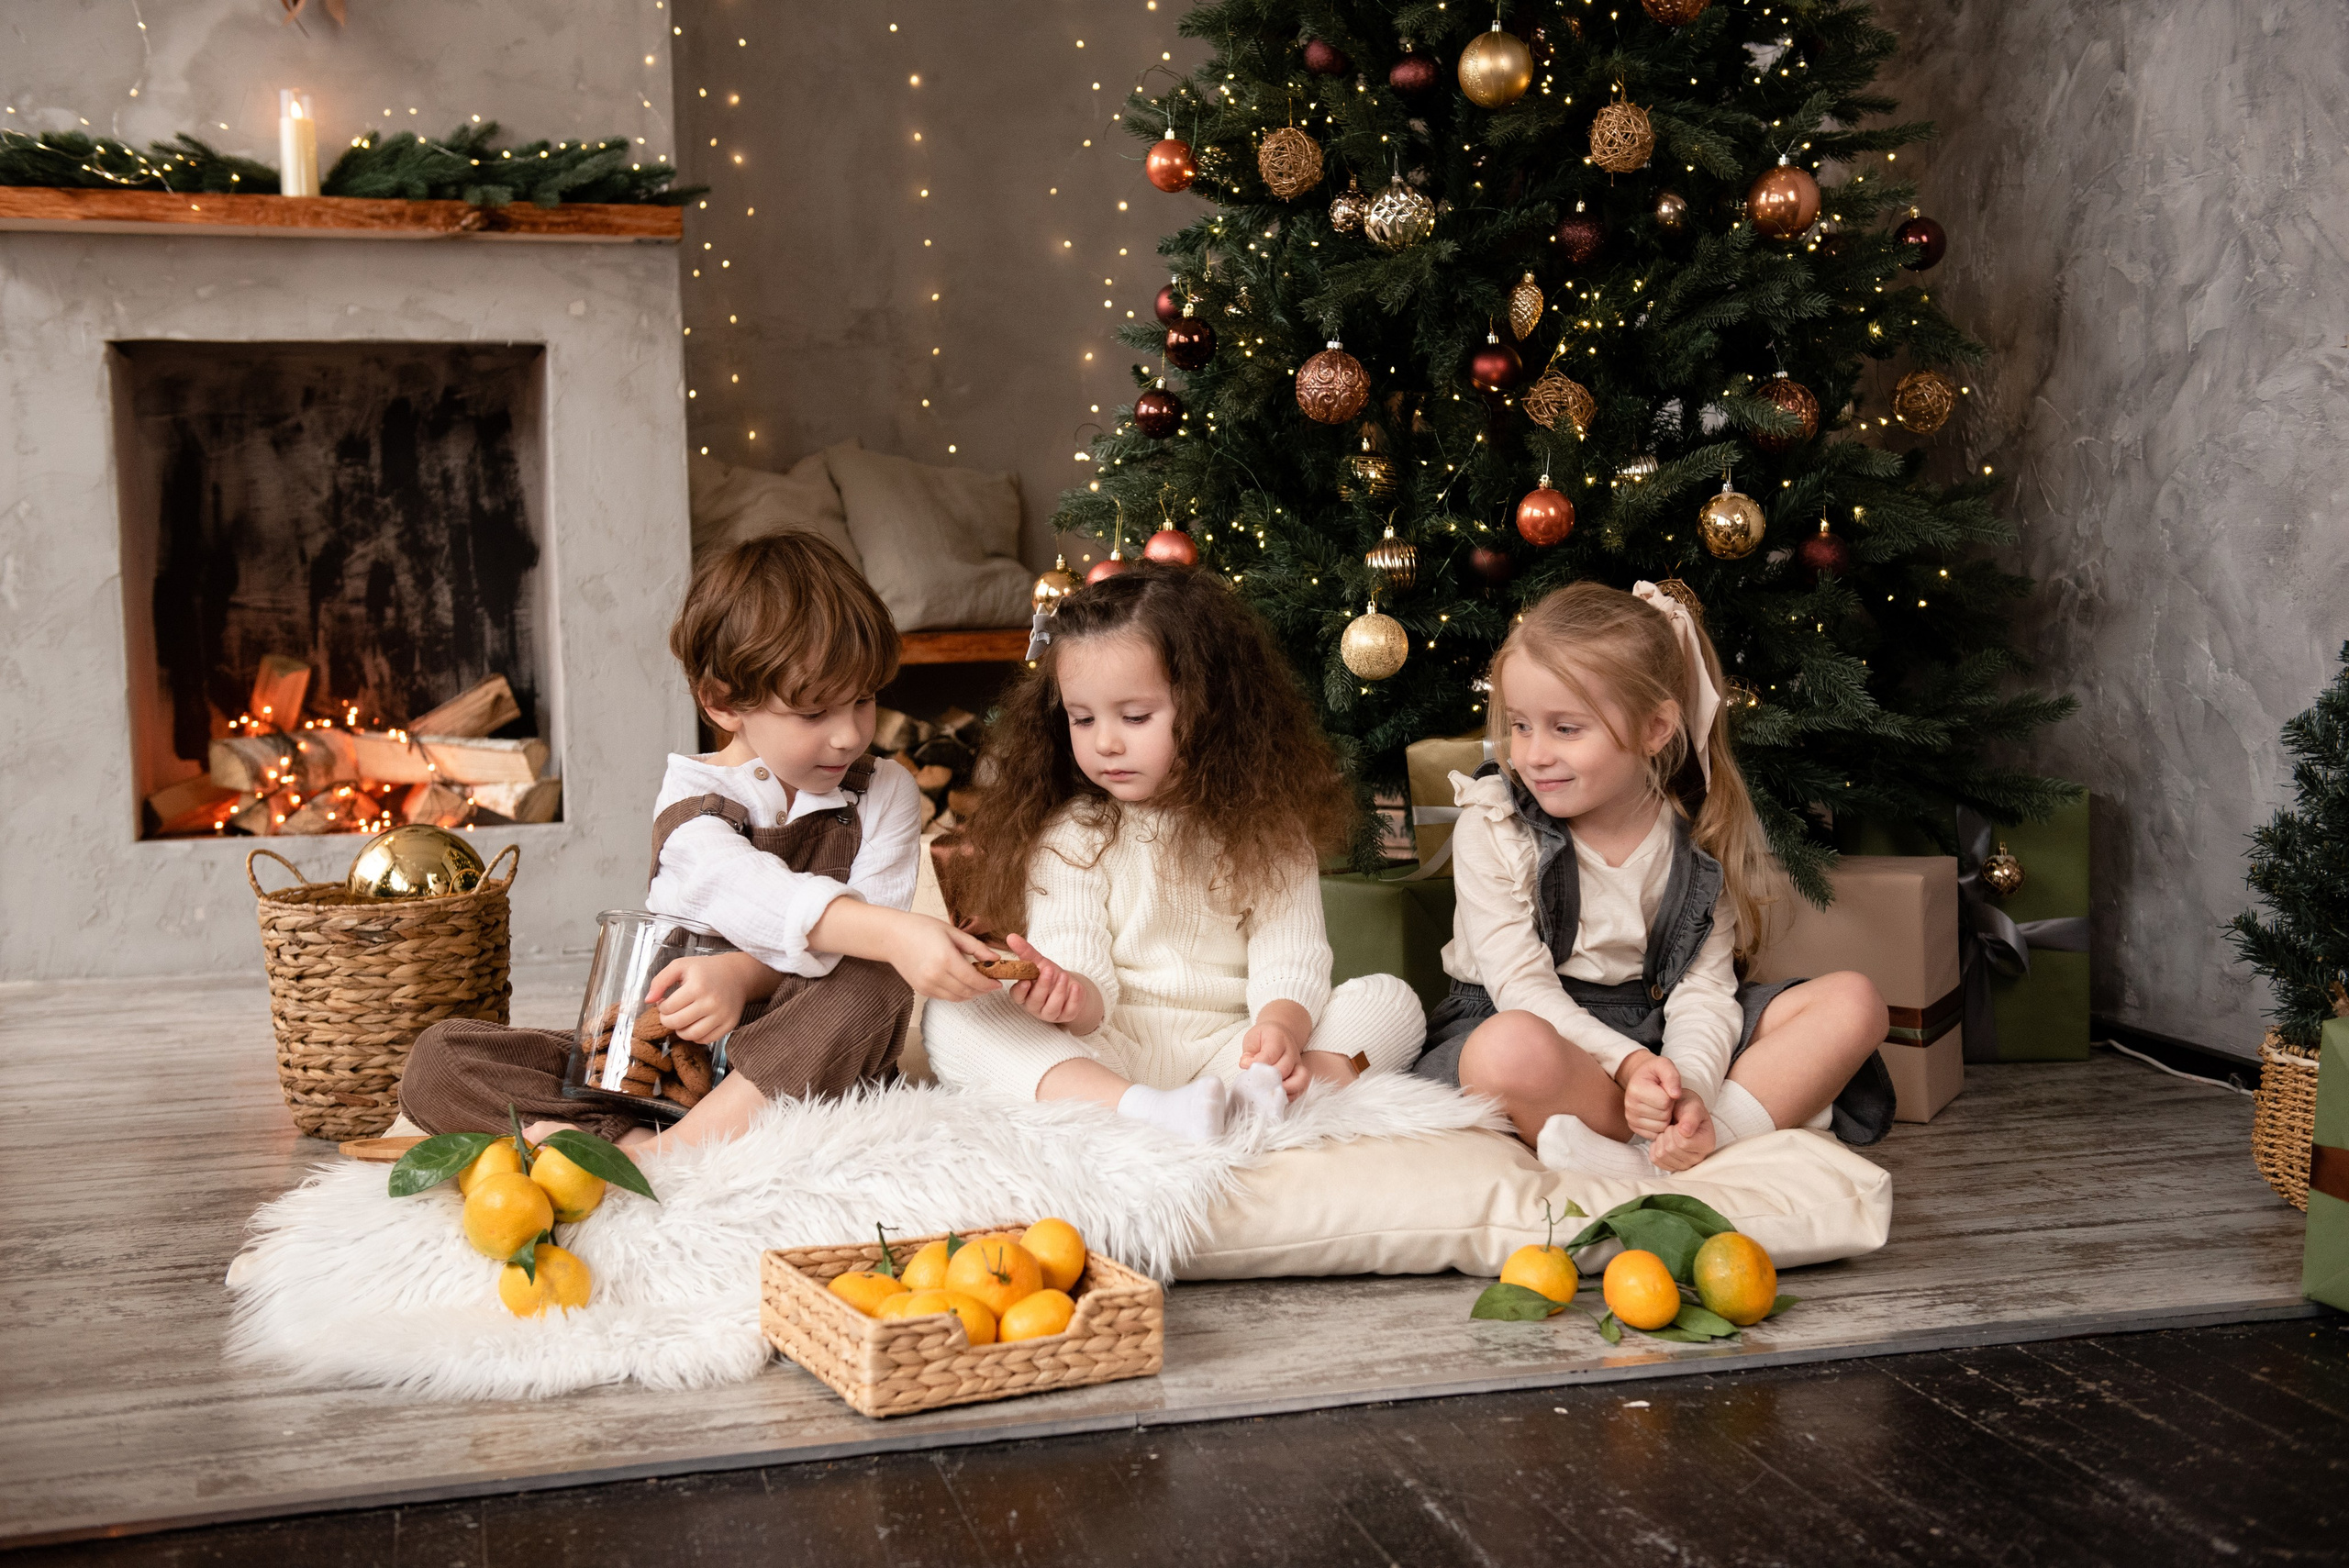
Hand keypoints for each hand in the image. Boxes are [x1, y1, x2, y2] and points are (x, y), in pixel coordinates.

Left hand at [647, 952, 769, 1043]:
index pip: (668, 1008)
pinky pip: (706, 1040)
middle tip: (669, 1013)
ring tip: (680, 1020)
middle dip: (667, 1020)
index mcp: (697, 986)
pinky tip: (694, 1024)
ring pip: (690, 1035)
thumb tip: (648, 1001)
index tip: (665, 1001)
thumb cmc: (705, 970)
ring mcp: (721, 1015)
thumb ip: (660, 980)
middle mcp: (711, 1002)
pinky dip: (695, 1036)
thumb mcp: (680, 966)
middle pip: (677, 1023)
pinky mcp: (729, 1024)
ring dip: (680, 1030)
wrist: (737, 974)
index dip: (661, 1006)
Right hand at [886, 909, 1009, 1002]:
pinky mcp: (921, 990)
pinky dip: (956, 994)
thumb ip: (976, 947)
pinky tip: (961, 983)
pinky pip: (945, 997)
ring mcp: (927, 985)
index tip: (998, 982)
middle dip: (983, 990)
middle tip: (991, 983)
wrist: (892, 936)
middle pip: (967, 991)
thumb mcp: (952, 932)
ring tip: (978, 983)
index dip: (989, 984)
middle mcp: (935, 975)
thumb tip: (995, 958)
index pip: (974, 980)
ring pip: (957, 998)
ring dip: (970, 994)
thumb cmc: (920, 928)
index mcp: (945, 959)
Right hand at [1004, 933, 1098, 1029]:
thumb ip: (1025, 952)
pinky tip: (1076, 986)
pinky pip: (1069, 1010)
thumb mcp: (1038, 962)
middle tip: (1049, 970)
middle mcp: (1035, 1006)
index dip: (1021, 990)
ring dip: (1058, 991)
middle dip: (1042, 986)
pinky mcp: (1066, 1015)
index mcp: (1024, 994)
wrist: (1069, 984)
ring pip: (1051, 1007)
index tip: (1026, 981)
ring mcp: (1050, 1013)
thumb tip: (1011, 936)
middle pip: (1035, 1001)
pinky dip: (1073, 999)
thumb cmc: (1049, 974)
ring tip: (1063, 976)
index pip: (1017, 995)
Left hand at [1239, 1018, 1308, 1098]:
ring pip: (1299, 1079)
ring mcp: (1298, 1064)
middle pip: (1284, 1069)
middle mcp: (1291, 1051)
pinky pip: (1301, 1088)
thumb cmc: (1263, 1038)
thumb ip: (1248, 1053)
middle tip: (1256, 1086)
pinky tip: (1278, 1097)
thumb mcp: (1252, 1039)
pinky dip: (1291, 1095)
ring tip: (1271, 1094)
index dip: (1258, 1066)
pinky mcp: (1301, 1074)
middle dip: (1269, 1080)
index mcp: (1278, 1038)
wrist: (1280, 1034)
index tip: (1247, 1070)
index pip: (1270, 1055)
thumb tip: (1246, 1065)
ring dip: (1284, 1090)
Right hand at [1617, 1053, 1683, 1138]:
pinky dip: (1660, 1125)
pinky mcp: (1633, 1127)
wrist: (1640, 1078)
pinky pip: (1655, 1134)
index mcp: (1636, 1089)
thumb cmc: (1654, 1072)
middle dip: (1668, 1107)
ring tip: (1660, 1105)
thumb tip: (1676, 1095)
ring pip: (1660, 1127)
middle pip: (1663, 1116)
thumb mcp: (1664, 1065)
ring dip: (1665, 1117)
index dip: (1671, 1096)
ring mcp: (1630, 1117)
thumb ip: (1672, 1076)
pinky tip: (1657, 1114)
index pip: (1665, 1102)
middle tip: (1663, 1097)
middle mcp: (1629, 1105)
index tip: (1665, 1089)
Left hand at [1646, 1095, 1716, 1172]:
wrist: (1679, 1111)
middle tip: (1672, 1126)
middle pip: (1671, 1149)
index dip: (1675, 1130)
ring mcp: (1685, 1164)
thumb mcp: (1693, 1106)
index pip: (1683, 1143)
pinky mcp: (1672, 1166)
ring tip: (1668, 1132)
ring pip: (1662, 1155)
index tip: (1679, 1123)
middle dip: (1667, 1133)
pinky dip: (1655, 1147)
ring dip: (1661, 1140)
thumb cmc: (1688, 1108)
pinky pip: (1655, 1160)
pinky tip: (1663, 1139)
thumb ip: (1691, 1117)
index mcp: (1707, 1144)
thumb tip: (1685, 1131)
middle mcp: (1698, 1158)